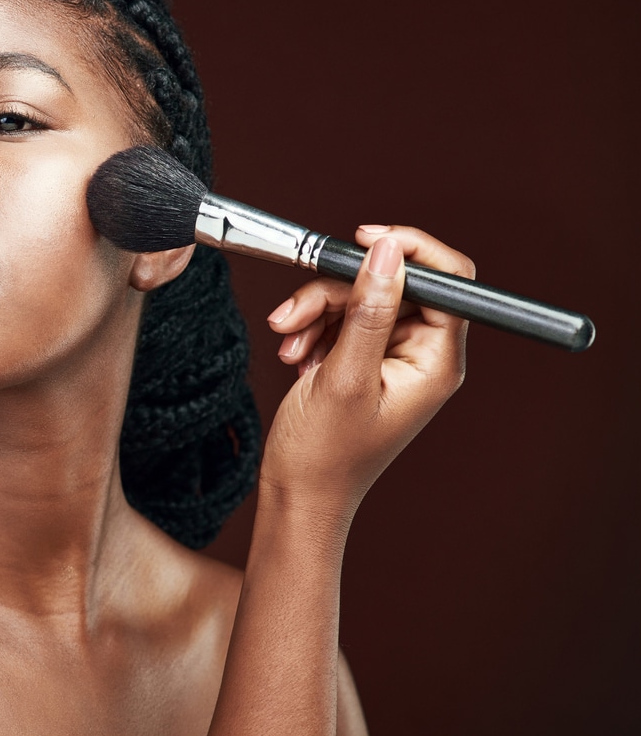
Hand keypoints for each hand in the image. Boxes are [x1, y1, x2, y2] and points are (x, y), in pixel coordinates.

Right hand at [260, 225, 473, 520]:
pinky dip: (313, 329)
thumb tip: (387, 254)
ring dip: (316, 312)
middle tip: (294, 313)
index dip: (408, 252)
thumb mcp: (343, 376)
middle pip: (391, 285)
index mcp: (436, 362)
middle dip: (336, 292)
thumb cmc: (324, 456)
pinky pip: (342, 319)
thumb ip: (368, 310)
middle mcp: (422, 356)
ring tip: (289, 343)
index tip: (363, 240)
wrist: (297, 495)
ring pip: (360, 298)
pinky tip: (295, 355)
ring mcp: (392, 358)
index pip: (448, 281)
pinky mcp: (364, 360)